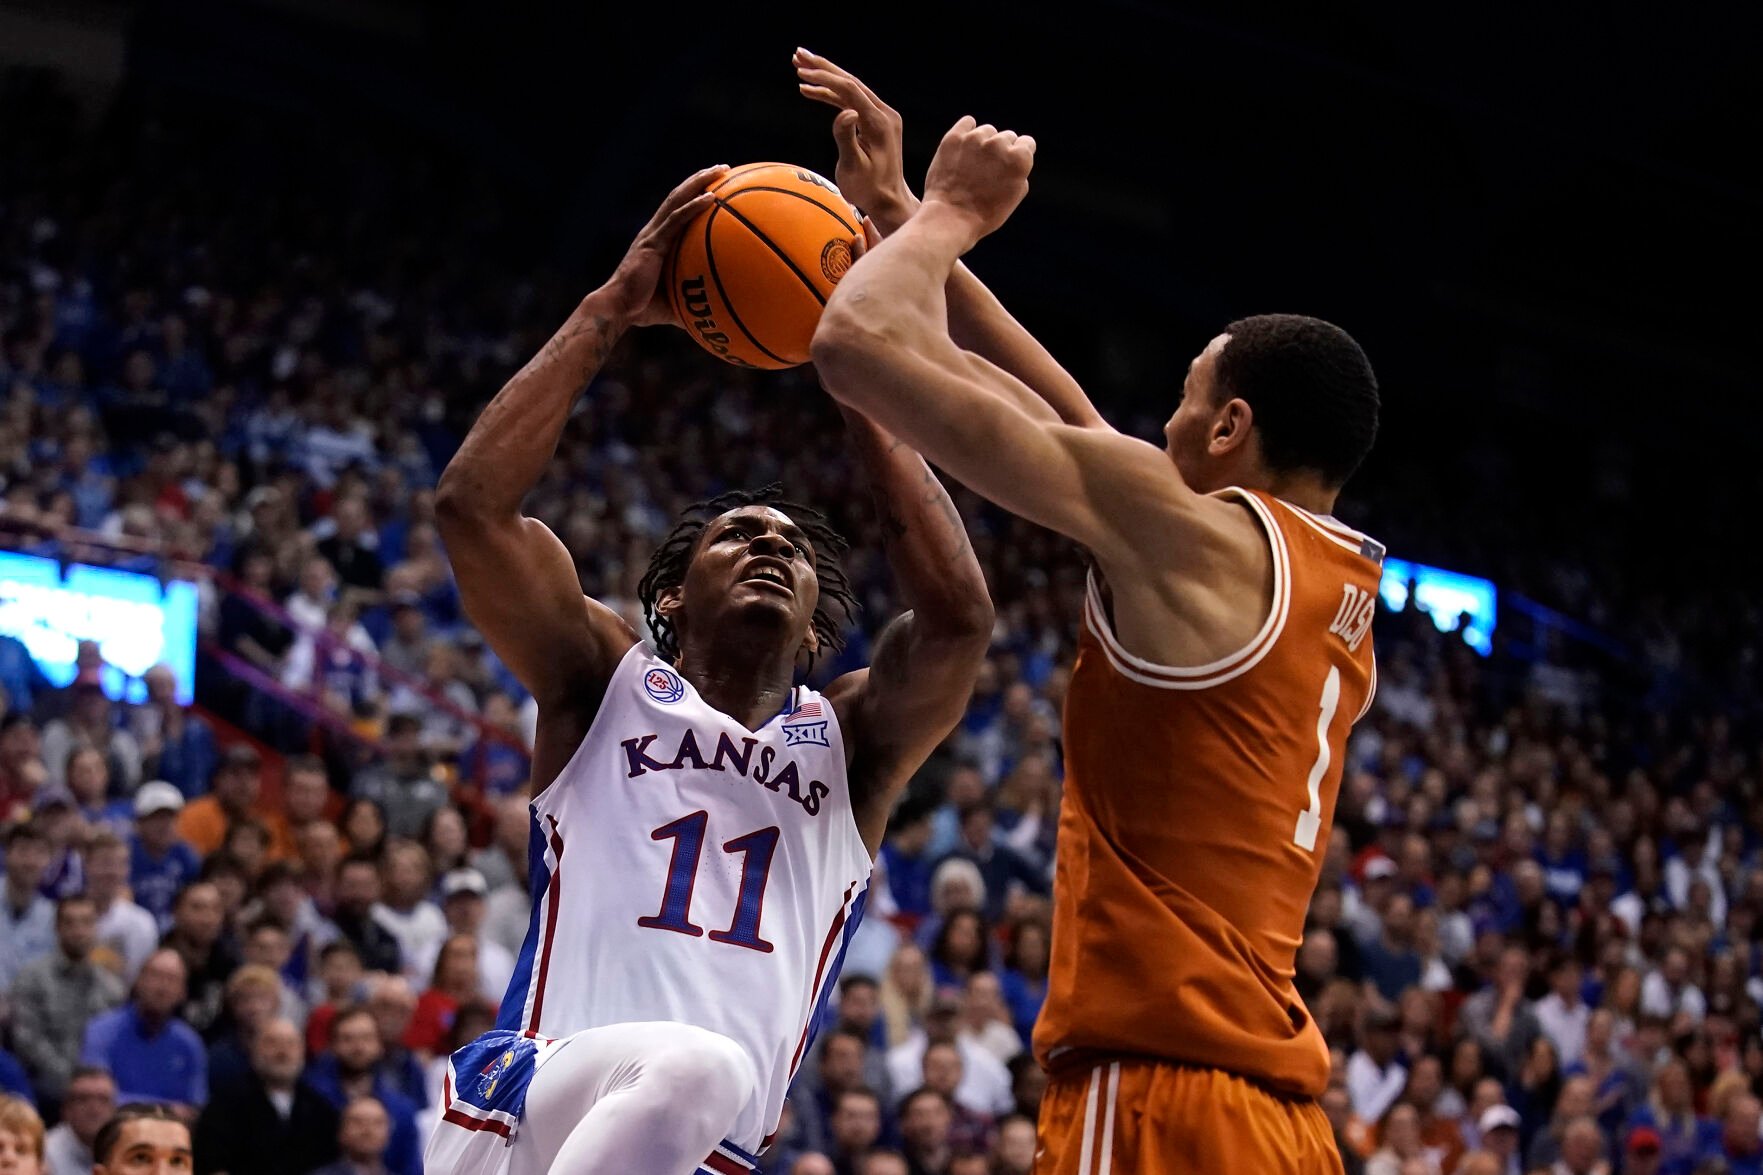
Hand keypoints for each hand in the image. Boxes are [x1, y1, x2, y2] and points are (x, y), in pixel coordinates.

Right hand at [600, 164, 727, 327]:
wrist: (618, 309)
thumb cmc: (643, 309)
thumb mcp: (675, 301)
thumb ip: (692, 300)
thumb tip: (716, 315)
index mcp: (656, 240)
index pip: (676, 209)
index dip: (693, 194)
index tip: (715, 185)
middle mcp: (654, 231)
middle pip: (678, 196)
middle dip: (700, 179)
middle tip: (723, 169)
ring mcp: (653, 235)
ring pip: (677, 199)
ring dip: (699, 182)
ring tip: (721, 170)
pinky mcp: (653, 243)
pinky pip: (676, 220)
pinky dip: (693, 207)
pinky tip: (711, 198)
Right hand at [794, 48, 918, 232]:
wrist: (888, 201)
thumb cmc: (867, 190)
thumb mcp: (854, 168)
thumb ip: (846, 138)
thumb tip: (845, 112)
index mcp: (879, 123)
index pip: (849, 90)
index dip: (825, 78)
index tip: (801, 71)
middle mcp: (884, 114)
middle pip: (850, 82)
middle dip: (823, 67)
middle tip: (798, 53)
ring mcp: (881, 117)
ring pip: (850, 89)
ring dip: (825, 78)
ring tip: (799, 67)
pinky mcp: (876, 122)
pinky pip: (851, 102)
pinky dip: (831, 96)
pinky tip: (810, 91)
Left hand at [922, 116, 1034, 246]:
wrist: (950, 218)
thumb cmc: (984, 214)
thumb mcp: (1013, 196)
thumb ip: (1020, 172)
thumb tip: (1016, 156)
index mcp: (1019, 159)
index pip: (1027, 143)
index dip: (1019, 157)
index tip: (1009, 168)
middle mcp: (999, 144)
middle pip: (1006, 137)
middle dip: (1001, 151)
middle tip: (988, 172)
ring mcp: (976, 139)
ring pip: (986, 131)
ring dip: (983, 143)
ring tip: (973, 166)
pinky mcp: (955, 138)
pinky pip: (967, 123)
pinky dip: (967, 131)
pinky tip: (965, 145)